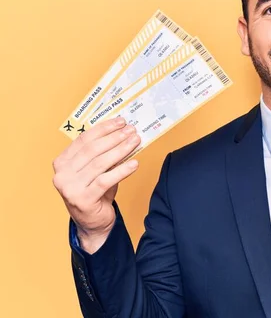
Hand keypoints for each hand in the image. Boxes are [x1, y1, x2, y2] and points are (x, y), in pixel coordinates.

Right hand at [52, 116, 140, 252]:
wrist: (93, 222)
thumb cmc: (96, 192)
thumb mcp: (98, 170)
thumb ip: (105, 153)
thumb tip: (125, 133)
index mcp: (62, 162)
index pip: (84, 139)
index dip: (104, 128)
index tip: (121, 121)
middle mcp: (62, 174)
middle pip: (92, 150)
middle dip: (115, 137)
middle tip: (131, 130)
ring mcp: (70, 188)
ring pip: (100, 163)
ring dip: (121, 150)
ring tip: (135, 142)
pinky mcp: (82, 199)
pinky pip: (105, 180)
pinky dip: (122, 170)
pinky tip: (134, 163)